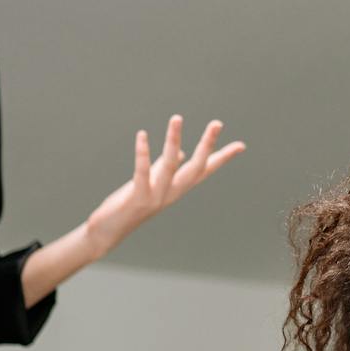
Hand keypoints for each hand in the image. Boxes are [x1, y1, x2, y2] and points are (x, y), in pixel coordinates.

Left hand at [83, 116, 245, 257]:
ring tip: (177, 117)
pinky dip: (143, 153)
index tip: (241, 145)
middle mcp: (172, 194)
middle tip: (217, 123)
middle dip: (207, 145)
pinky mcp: (137, 199)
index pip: (205, 171)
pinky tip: (143, 134)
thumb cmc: (129, 206)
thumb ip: (165, 167)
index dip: (222, 158)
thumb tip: (181, 152)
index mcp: (177, 189)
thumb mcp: (152, 183)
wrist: (108, 233)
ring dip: (174, 140)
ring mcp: (156, 198)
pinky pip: (142, 172)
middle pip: (195, 167)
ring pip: (170, 166)